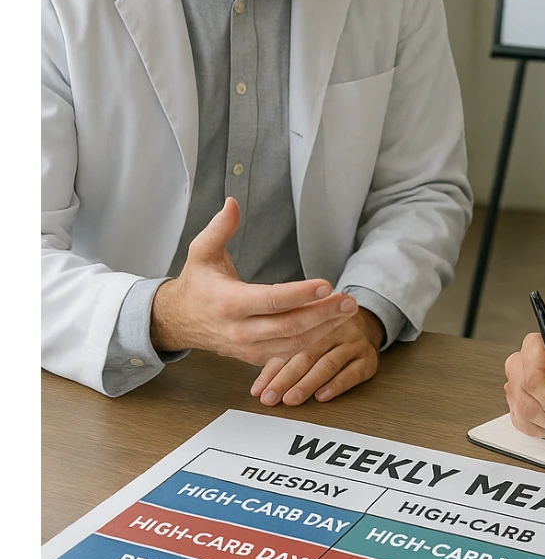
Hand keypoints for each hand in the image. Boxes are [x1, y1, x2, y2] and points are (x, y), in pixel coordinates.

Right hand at [151, 198, 357, 361]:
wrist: (180, 320)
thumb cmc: (197, 283)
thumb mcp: (201, 251)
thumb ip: (219, 228)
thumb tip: (232, 202)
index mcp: (229, 303)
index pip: (272, 300)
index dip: (301, 294)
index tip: (326, 284)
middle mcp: (240, 330)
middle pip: (290, 326)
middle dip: (324, 314)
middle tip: (349, 301)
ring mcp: (249, 348)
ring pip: (294, 343)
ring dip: (325, 328)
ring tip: (347, 311)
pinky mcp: (255, 356)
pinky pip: (289, 352)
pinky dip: (313, 339)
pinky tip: (331, 324)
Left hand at [250, 307, 384, 406]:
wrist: (368, 324)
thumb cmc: (329, 333)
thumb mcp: (305, 338)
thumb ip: (283, 357)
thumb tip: (259, 387)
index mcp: (313, 322)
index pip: (289, 348)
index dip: (272, 370)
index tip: (259, 390)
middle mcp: (334, 330)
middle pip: (307, 355)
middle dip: (286, 380)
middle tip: (271, 397)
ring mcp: (353, 344)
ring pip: (327, 364)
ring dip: (307, 384)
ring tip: (292, 399)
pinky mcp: (368, 359)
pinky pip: (352, 373)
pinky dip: (336, 385)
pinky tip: (322, 395)